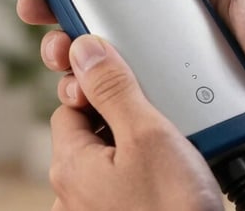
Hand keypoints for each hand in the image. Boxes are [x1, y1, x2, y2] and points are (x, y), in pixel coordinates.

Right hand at [18, 0, 244, 183]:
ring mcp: (170, 72)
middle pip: (104, 17)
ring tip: (62, 58)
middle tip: (41, 12)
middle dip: (65, 12)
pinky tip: (83, 97)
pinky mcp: (172, 109)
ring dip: (75, 57)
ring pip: (106, 61)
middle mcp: (172, 31)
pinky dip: (98, 99)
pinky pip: (126, 101)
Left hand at [47, 35, 222, 210]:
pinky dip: (145, 176)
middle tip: (158, 118)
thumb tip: (83, 49)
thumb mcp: (148, 135)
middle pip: (89, 133)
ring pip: (110, 162)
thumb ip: (114, 88)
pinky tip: (175, 177)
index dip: (97, 85)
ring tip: (174, 150)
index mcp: (70, 165)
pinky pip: (126, 188)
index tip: (126, 79)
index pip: (69, 103)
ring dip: (136, 148)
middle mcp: (74, 195)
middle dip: (120, 118)